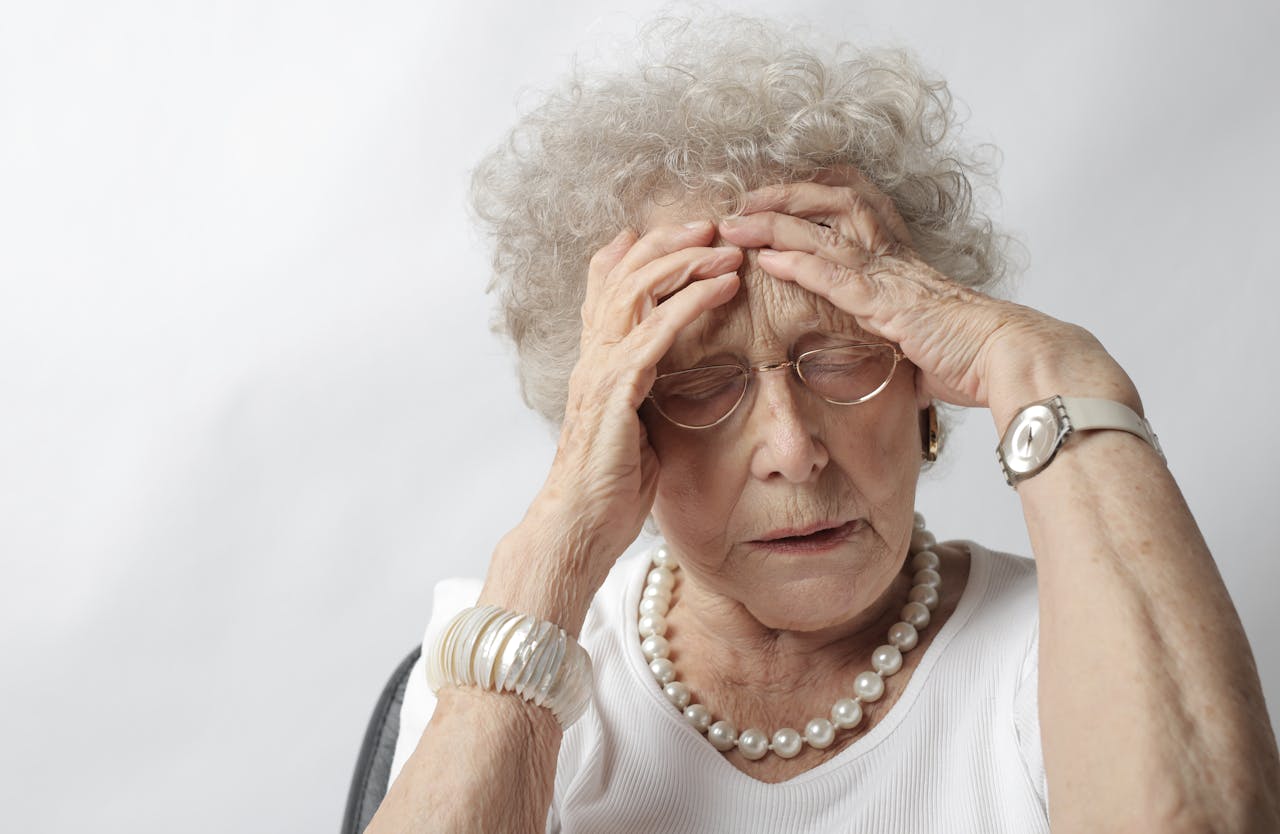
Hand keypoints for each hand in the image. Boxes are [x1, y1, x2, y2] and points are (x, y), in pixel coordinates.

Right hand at [503, 222, 741, 600]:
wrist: (577, 528)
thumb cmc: (609, 488)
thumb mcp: (634, 429)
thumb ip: (647, 394)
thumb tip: (674, 380)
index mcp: (596, 362)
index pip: (607, 286)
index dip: (638, 251)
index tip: (681, 232)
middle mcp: (592, 356)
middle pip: (622, 274)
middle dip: (668, 241)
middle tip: (711, 224)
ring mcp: (600, 371)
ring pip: (637, 290)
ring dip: (685, 261)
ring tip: (725, 246)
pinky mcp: (615, 391)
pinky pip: (655, 332)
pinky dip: (690, 302)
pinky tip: (722, 286)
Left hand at [716, 172, 1140, 430]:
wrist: (1009, 358)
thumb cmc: (973, 353)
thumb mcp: (925, 336)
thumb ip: (901, 335)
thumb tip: (903, 361)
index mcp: (901, 258)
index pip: (855, 203)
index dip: (814, 192)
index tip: (777, 193)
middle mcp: (894, 255)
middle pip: (834, 201)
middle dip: (784, 195)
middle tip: (744, 199)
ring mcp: (890, 276)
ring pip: (824, 232)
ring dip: (774, 224)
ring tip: (736, 224)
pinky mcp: (889, 303)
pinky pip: (836, 275)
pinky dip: (798, 264)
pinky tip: (766, 258)